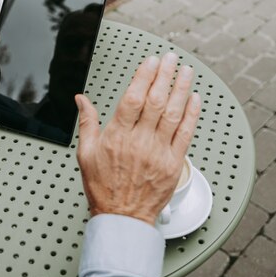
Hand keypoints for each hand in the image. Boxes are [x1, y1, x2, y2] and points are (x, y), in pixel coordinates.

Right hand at [75, 53, 200, 225]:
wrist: (122, 217)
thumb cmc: (103, 187)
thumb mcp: (85, 153)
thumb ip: (86, 122)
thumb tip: (81, 100)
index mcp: (117, 136)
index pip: (133, 98)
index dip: (144, 76)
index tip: (151, 62)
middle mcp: (140, 142)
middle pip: (156, 101)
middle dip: (165, 76)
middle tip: (171, 59)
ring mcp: (159, 152)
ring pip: (174, 114)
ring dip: (182, 89)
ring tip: (186, 72)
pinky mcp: (174, 164)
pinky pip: (186, 134)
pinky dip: (192, 115)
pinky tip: (195, 100)